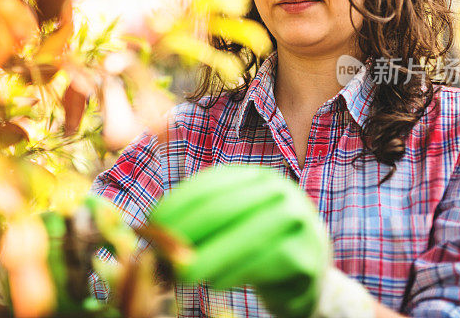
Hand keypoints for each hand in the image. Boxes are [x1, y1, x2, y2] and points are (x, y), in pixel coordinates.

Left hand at [148, 165, 329, 317]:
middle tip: (159, 256)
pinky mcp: (306, 257)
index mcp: (257, 177)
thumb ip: (201, 220)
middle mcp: (281, 190)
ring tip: (180, 275)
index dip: (175, 205)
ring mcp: (298, 221)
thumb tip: (155, 232)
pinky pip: (259, 265)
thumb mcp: (233, 222)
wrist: (309, 275)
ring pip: (240, 238)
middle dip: (184, 233)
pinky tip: (214, 284)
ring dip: (203, 259)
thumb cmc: (257, 245)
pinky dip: (230, 275)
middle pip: (221, 210)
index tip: (150, 225)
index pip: (209, 186)